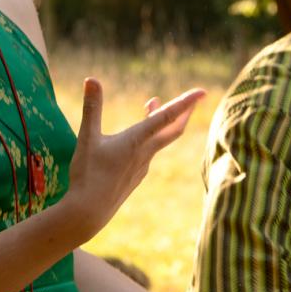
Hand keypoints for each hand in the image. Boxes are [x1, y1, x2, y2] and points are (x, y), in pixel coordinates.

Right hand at [63, 78, 204, 238]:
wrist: (89, 212)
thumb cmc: (88, 174)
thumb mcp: (87, 137)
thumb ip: (92, 107)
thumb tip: (91, 79)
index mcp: (137, 140)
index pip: (167, 117)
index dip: (186, 103)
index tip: (202, 92)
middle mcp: (145, 153)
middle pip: (173, 130)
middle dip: (184, 112)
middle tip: (194, 99)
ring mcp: (142, 166)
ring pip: (159, 140)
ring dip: (160, 122)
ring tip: (151, 105)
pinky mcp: (136, 176)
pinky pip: (149, 152)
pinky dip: (150, 138)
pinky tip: (136, 139)